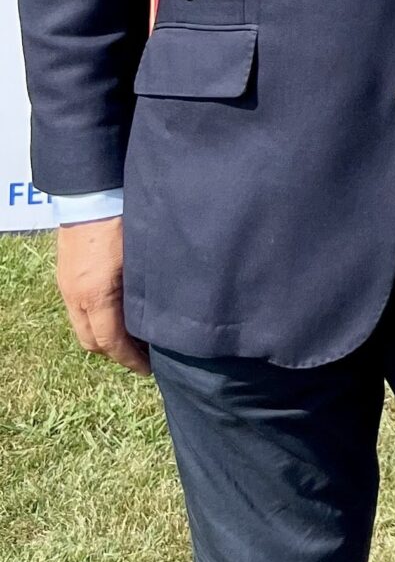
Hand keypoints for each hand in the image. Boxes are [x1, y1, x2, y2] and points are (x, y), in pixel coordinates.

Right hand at [57, 217, 149, 375]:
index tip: (150, 369)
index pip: (111, 343)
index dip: (131, 360)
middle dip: (117, 354)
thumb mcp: (143, 260)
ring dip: (105, 337)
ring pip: (83, 326)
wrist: (93, 192)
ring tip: (133, 336)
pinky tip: (118, 313)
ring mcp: (67, 286)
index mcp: (97, 295)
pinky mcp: (65, 275)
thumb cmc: (126, 222)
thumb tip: (163, 318)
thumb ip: (148, 292)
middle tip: (144, 356)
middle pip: (92, 342)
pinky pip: (78, 310)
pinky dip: (97, 319)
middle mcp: (76, 296)